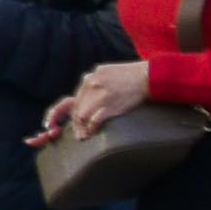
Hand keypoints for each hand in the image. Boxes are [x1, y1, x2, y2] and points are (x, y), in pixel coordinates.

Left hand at [32, 62, 152, 143]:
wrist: (150, 77)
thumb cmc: (134, 76)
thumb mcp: (110, 72)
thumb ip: (98, 81)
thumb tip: (90, 92)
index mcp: (91, 77)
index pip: (75, 98)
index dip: (64, 113)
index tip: (60, 123)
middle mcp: (92, 84)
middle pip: (77, 108)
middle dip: (75, 124)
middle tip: (78, 135)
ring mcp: (99, 95)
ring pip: (82, 115)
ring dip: (81, 128)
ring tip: (84, 137)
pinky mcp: (109, 104)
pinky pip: (94, 120)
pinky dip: (91, 128)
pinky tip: (92, 132)